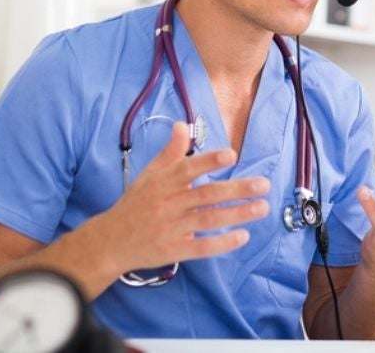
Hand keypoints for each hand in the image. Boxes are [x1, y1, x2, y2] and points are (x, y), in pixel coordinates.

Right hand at [97, 122, 270, 272]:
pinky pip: (201, 247)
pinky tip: (243, 236)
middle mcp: (168, 203)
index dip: (209, 161)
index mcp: (163, 182)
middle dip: (237, 190)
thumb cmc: (135, 204)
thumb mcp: (149, 175)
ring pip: (208, 219)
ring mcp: (171, 228)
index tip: (231, 155)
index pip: (188, 168)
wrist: (110, 241)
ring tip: (262, 207)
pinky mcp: (173, 250)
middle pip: (206, 195)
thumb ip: (169, 152)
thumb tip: (181, 124)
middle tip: (264, 185)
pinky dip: (222, 243)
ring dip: (238, 214)